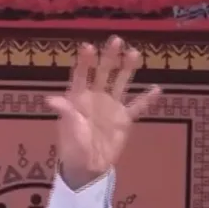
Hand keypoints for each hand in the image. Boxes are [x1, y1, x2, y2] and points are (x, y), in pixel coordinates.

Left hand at [46, 36, 160, 188]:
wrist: (87, 167)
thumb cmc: (73, 147)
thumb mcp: (68, 129)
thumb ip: (65, 112)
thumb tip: (50, 99)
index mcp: (78, 99)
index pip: (81, 75)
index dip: (84, 61)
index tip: (88, 47)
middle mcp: (95, 98)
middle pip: (103, 73)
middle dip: (109, 57)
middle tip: (116, 40)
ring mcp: (111, 107)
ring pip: (121, 83)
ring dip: (127, 69)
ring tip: (134, 53)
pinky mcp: (124, 119)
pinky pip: (137, 107)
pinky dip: (147, 99)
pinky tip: (157, 88)